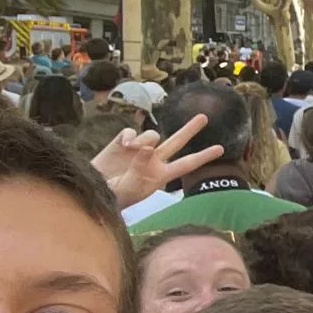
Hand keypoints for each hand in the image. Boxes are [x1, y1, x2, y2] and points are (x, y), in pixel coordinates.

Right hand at [91, 113, 223, 209]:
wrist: (91, 190)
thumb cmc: (113, 196)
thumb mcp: (130, 186)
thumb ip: (141, 165)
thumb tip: (149, 147)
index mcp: (161, 175)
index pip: (187, 164)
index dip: (203, 157)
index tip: (221, 149)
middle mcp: (153, 160)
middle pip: (176, 142)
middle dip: (190, 129)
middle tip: (204, 117)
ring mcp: (138, 151)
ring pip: (152, 135)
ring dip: (146, 139)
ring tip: (132, 149)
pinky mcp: (122, 143)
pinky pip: (131, 132)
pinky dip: (130, 136)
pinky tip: (124, 145)